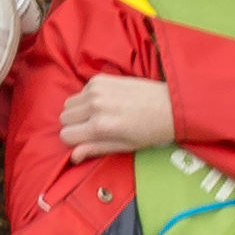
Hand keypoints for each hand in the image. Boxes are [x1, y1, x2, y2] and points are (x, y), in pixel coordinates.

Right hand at [57, 74, 174, 156]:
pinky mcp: (99, 79)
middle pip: (63, 118)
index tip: (87, 140)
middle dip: (75, 125)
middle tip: (94, 127)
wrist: (171, 106)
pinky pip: (80, 91)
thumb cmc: (151, 131)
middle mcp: (94, 106)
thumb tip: (73, 156)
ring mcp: (95, 89)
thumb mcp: (125, 146)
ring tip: (99, 114)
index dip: (75, 140)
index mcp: (100, 126)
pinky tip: (106, 102)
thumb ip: (95, 149)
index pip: (65, 135)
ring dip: (79, 110)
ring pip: (68, 104)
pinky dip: (87, 98)